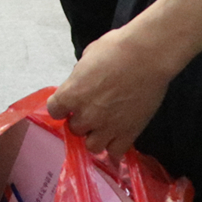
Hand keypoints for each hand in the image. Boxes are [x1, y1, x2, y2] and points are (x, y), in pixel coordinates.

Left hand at [44, 27, 172, 157]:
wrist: (147, 56)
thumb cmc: (115, 48)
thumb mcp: (87, 57)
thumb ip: (80, 77)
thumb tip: (81, 83)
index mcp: (71, 94)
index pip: (54, 110)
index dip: (61, 106)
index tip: (69, 103)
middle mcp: (85, 115)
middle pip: (74, 129)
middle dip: (81, 120)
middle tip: (92, 110)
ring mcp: (107, 127)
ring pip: (92, 146)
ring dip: (96, 136)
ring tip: (105, 125)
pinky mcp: (128, 133)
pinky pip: (116, 152)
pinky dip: (115, 147)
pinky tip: (118, 137)